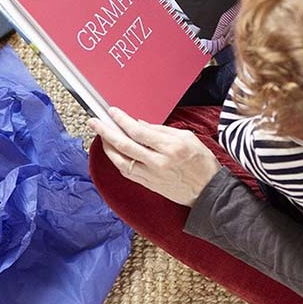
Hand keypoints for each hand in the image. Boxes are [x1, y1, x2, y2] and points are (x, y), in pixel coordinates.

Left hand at [88, 107, 221, 206]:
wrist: (208, 191)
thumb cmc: (202, 162)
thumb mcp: (188, 137)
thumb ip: (162, 131)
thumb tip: (140, 124)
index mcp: (170, 147)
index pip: (139, 131)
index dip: (122, 121)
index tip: (112, 112)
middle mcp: (158, 162)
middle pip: (125, 145)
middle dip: (107, 132)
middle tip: (95, 121)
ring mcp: (151, 175)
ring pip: (121, 161)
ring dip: (108, 147)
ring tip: (101, 136)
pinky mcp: (149, 185)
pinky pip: (127, 172)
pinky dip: (117, 161)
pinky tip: (113, 153)